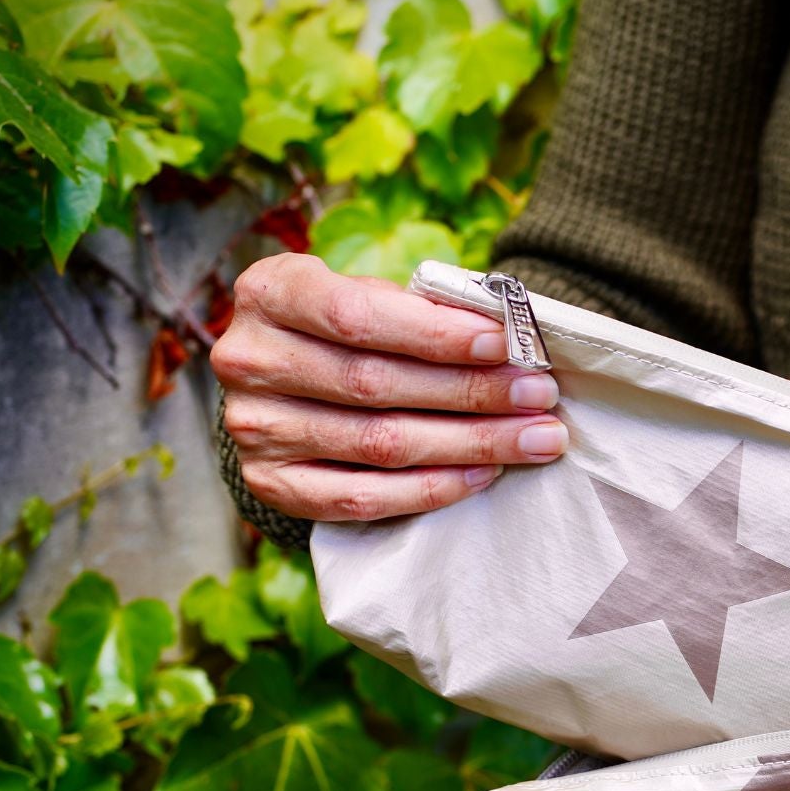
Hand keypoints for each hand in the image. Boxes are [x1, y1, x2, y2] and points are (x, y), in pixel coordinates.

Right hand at [212, 253, 567, 522]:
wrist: (281, 388)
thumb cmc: (344, 331)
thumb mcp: (368, 296)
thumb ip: (419, 309)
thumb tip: (506, 336)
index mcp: (270, 293)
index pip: (357, 316)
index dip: (436, 333)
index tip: (504, 343)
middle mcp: (249, 360)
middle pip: (375, 384)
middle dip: (472, 391)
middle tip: (539, 396)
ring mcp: (255, 429)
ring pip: (379, 444)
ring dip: (471, 443)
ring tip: (535, 438)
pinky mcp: (272, 484)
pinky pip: (363, 497)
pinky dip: (432, 488)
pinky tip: (484, 474)